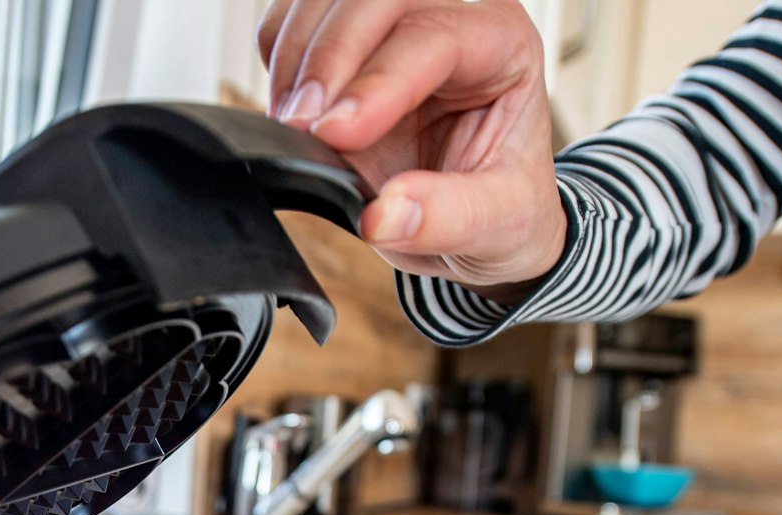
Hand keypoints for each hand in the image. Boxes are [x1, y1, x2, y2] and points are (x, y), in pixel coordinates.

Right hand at [259, 0, 566, 302]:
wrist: (476, 217)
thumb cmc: (499, 208)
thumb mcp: (495, 225)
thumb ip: (447, 218)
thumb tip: (382, 215)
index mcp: (502, 46)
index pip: (433, 36)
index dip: (376, 82)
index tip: (333, 135)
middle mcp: (450, 15)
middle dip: (326, 58)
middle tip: (299, 126)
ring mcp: (395, 22)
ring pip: (325, 0)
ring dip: (295, 59)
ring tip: (293, 126)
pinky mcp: (350, 40)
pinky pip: (295, 20)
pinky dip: (279, 60)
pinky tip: (292, 114)